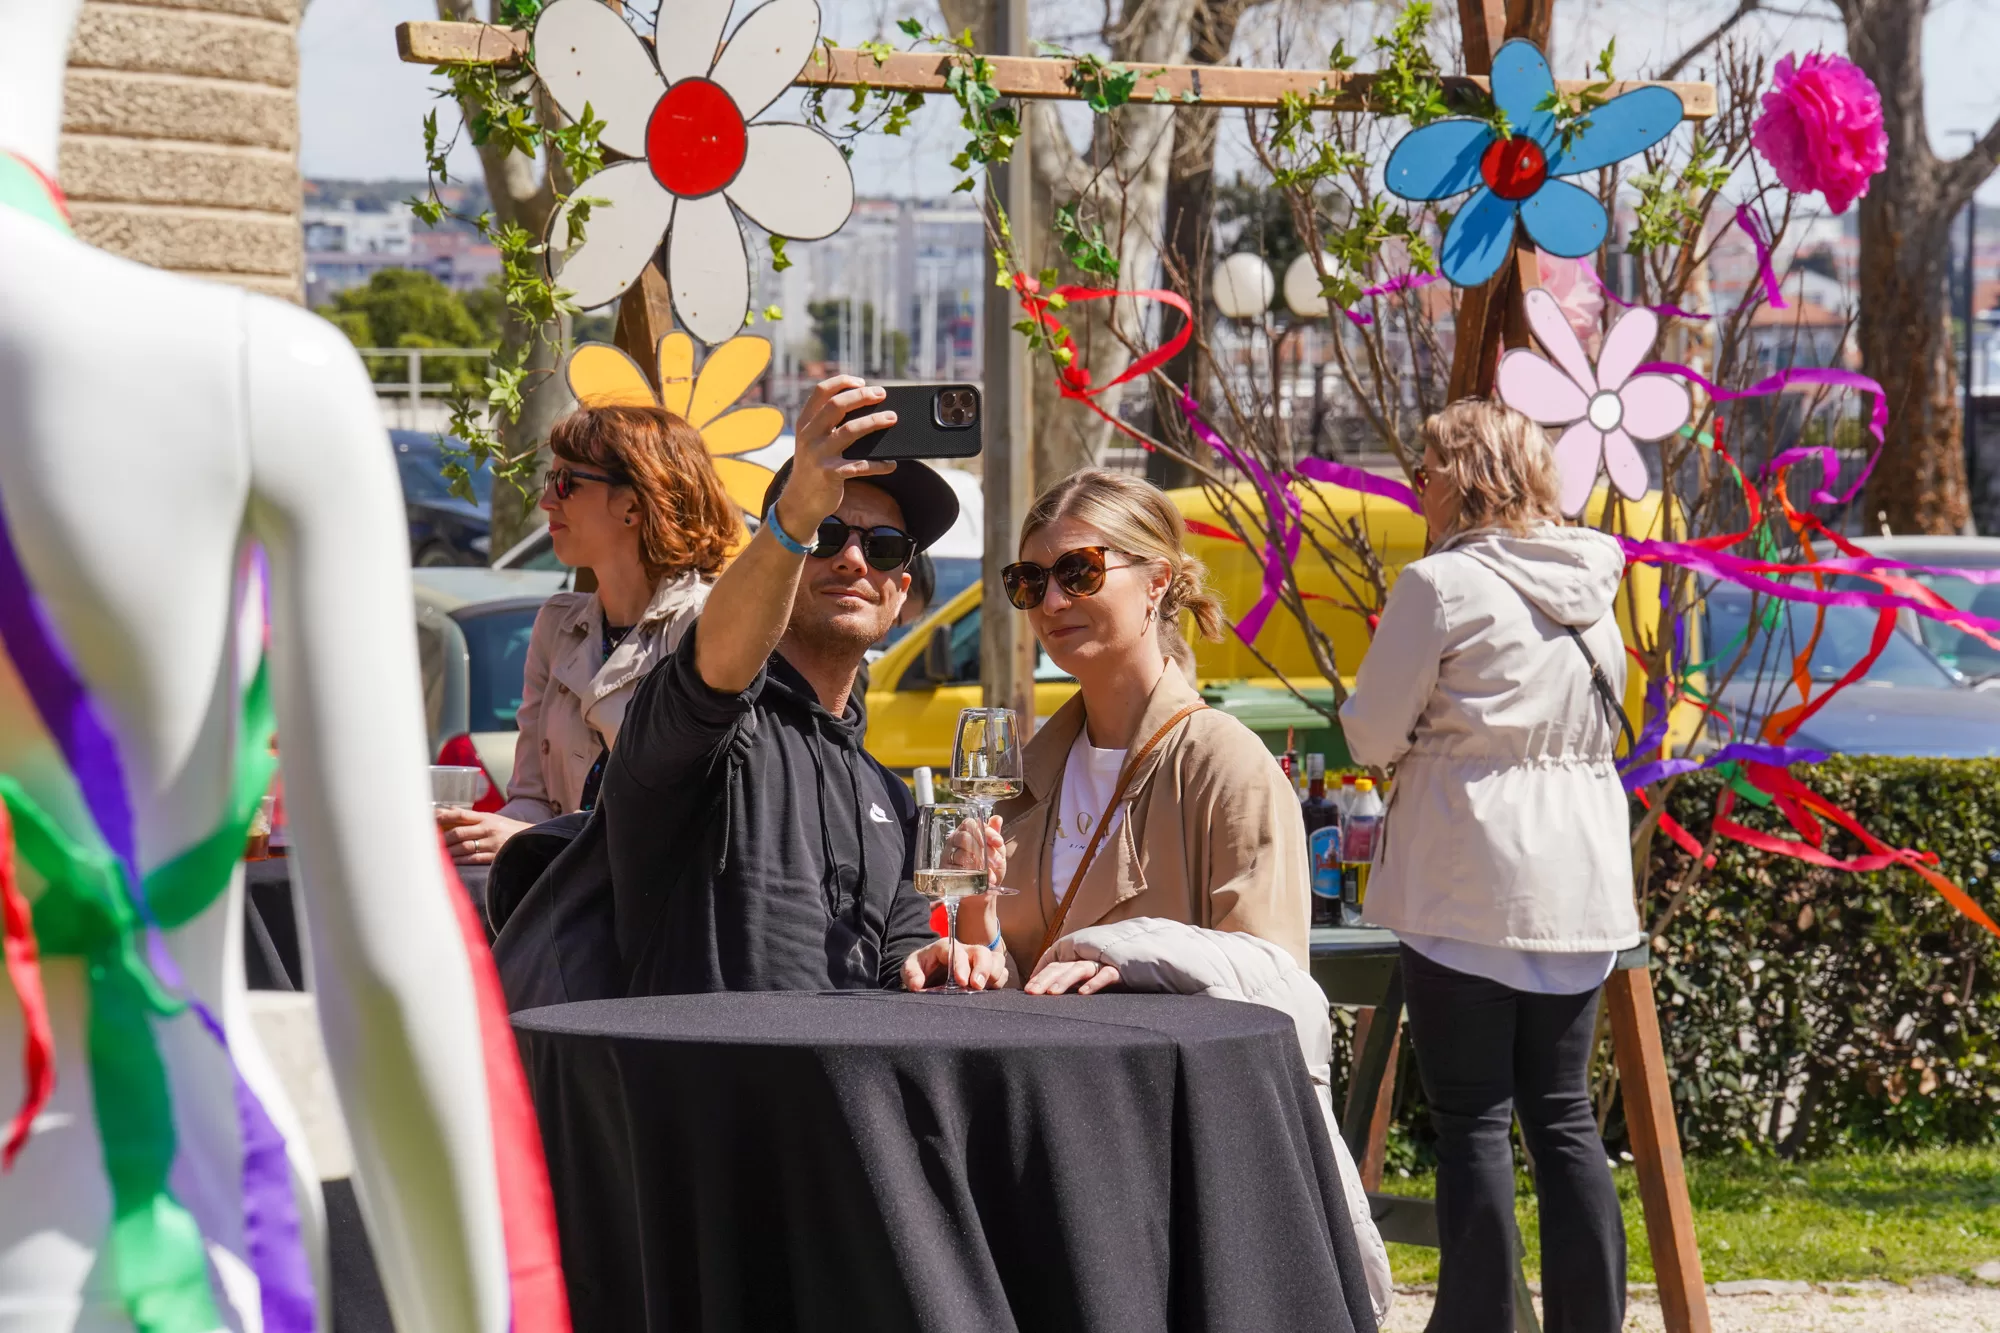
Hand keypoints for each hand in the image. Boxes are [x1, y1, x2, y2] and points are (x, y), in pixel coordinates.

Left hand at [436, 807, 531, 864]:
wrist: (533, 840)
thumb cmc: (510, 830)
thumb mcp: (494, 820)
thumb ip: (474, 818)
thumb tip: (451, 812)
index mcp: (486, 817)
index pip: (460, 814)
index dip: (443, 816)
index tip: (429, 819)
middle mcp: (488, 828)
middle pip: (459, 832)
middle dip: (442, 839)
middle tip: (429, 843)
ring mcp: (492, 842)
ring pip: (464, 846)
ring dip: (449, 851)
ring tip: (437, 855)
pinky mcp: (495, 856)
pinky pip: (473, 858)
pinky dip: (461, 861)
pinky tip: (452, 863)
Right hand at [774, 376, 898, 538]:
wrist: (800, 502)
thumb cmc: (815, 467)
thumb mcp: (813, 442)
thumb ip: (829, 425)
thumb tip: (868, 409)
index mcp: (805, 423)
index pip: (821, 391)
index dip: (842, 382)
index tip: (862, 382)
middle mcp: (809, 435)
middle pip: (837, 405)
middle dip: (862, 396)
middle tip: (882, 394)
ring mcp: (818, 455)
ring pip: (850, 431)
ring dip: (874, 422)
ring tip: (892, 418)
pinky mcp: (830, 474)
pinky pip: (860, 466)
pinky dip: (879, 464)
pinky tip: (892, 464)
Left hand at [902, 940, 1008, 991]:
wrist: (928, 974)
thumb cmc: (920, 969)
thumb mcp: (909, 968)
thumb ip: (911, 974)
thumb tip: (918, 984)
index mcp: (946, 948)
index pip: (957, 951)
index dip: (961, 965)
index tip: (961, 981)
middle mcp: (965, 951)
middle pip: (982, 952)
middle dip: (983, 968)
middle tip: (977, 985)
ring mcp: (977, 962)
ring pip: (995, 959)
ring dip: (994, 973)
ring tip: (986, 988)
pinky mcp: (986, 974)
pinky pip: (1001, 973)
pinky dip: (1000, 980)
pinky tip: (992, 990)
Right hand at [944, 815, 1006, 886]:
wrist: (983, 890)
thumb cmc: (989, 867)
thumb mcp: (997, 851)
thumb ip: (995, 835)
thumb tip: (997, 818)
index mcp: (966, 832)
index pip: (971, 824)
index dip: (987, 832)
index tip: (999, 843)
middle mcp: (954, 841)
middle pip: (964, 837)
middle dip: (984, 850)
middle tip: (997, 861)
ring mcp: (948, 855)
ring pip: (960, 854)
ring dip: (979, 865)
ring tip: (992, 875)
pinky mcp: (945, 871)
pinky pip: (956, 870)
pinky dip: (971, 876)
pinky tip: (982, 880)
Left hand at [1025, 958, 1122, 995]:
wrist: (1143, 959)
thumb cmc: (1112, 972)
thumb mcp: (1089, 975)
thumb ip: (1071, 980)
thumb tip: (1047, 992)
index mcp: (1077, 960)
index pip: (1054, 966)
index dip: (1040, 977)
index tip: (1027, 991)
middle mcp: (1087, 959)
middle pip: (1062, 966)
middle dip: (1045, 979)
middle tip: (1032, 992)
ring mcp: (1103, 963)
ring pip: (1080, 968)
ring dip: (1064, 980)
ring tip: (1052, 993)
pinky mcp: (1120, 970)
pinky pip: (1106, 974)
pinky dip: (1094, 983)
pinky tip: (1083, 993)